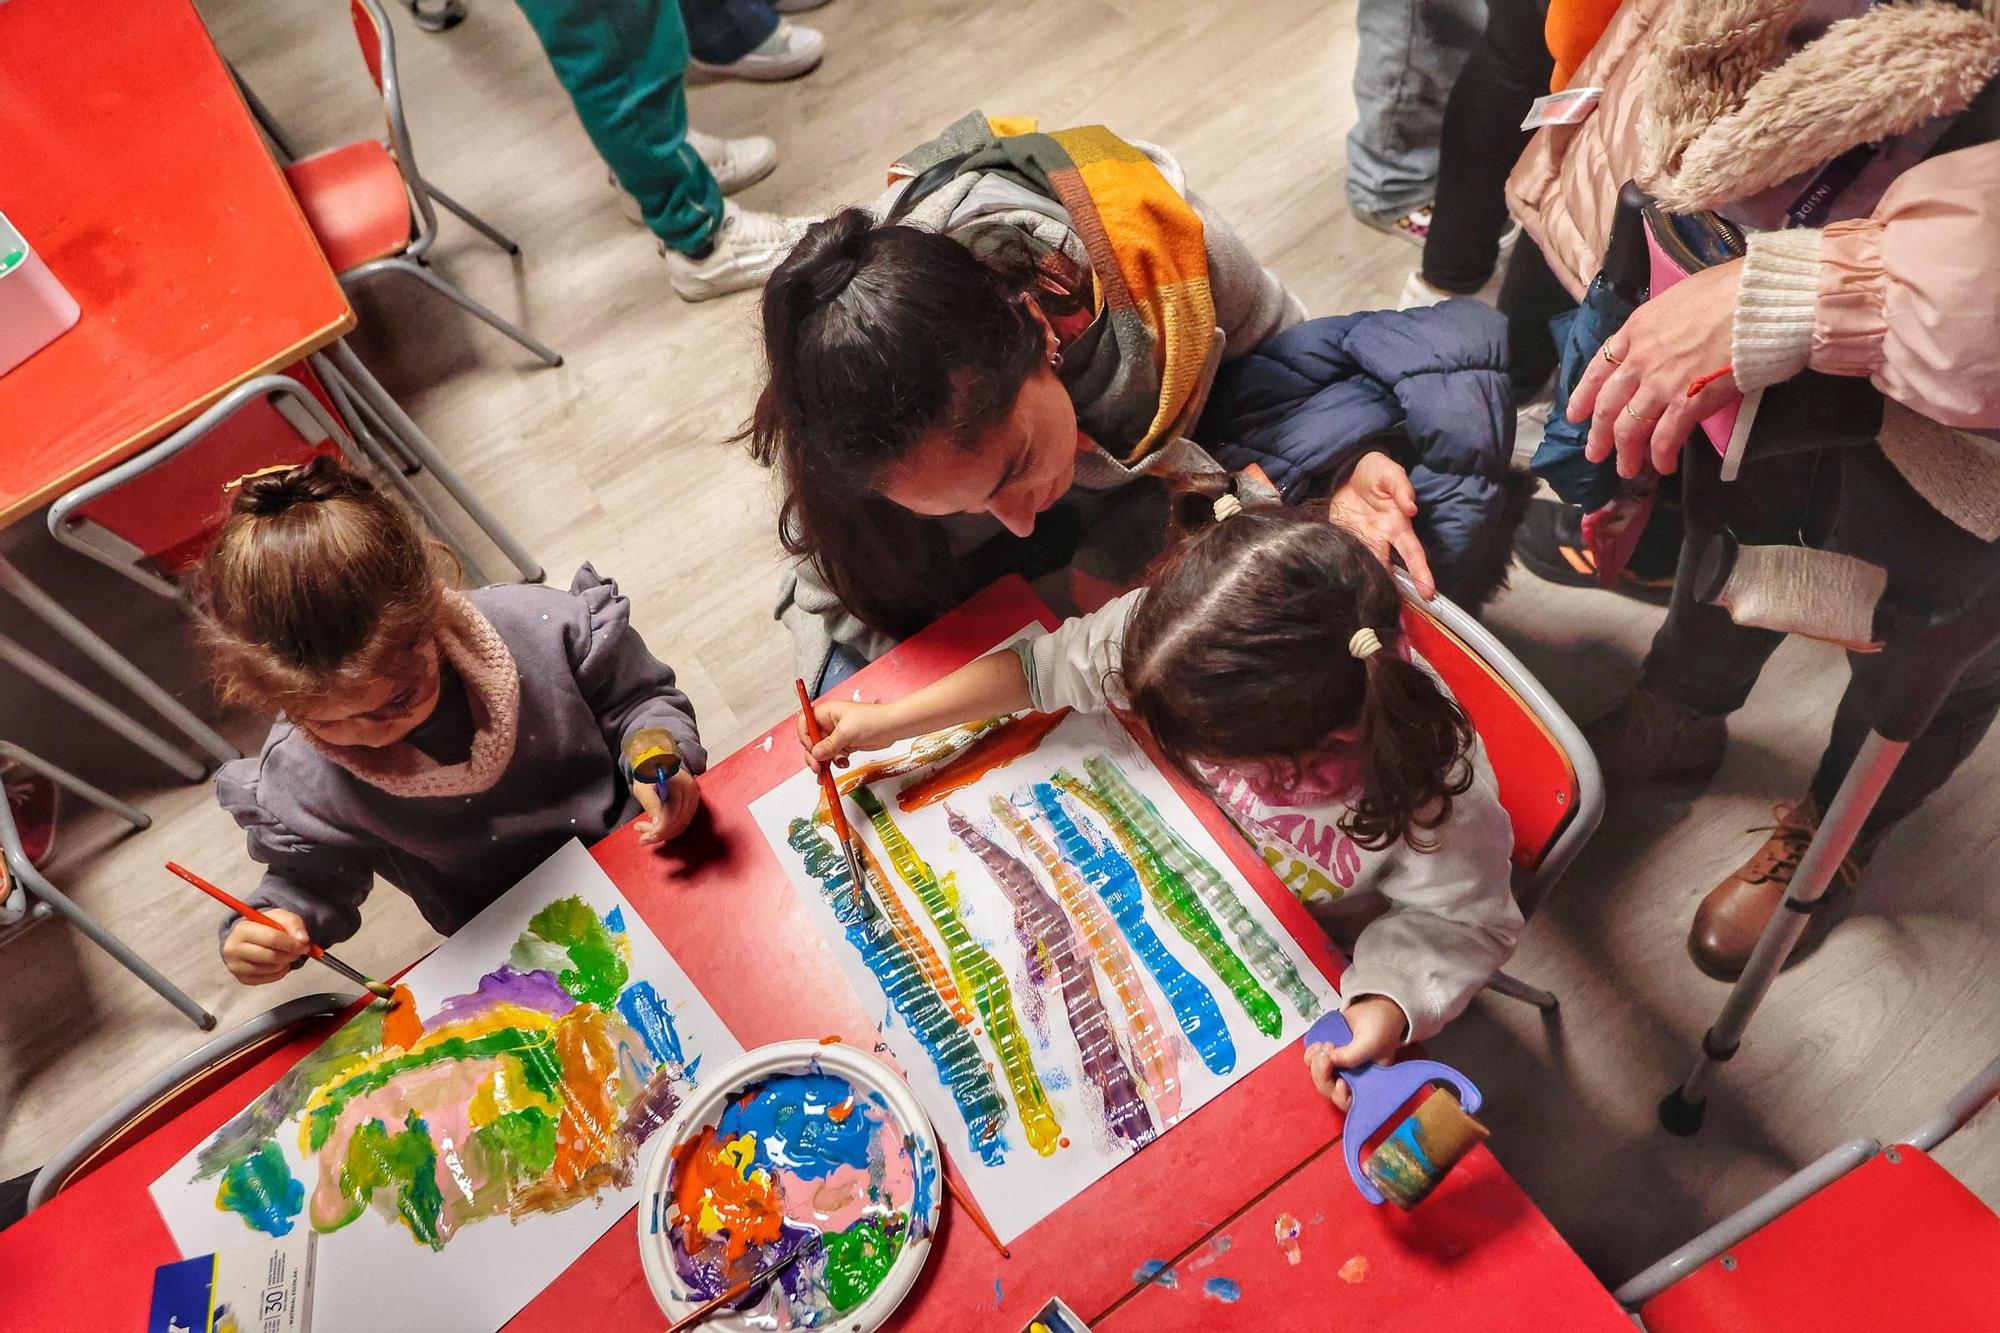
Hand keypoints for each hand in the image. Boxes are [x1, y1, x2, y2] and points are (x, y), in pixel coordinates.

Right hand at [222, 908, 311, 985]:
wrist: (250, 938)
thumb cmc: (265, 926)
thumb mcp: (279, 916)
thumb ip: (293, 923)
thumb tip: (303, 939)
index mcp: (242, 929)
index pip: (272, 938)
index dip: (291, 943)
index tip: (304, 944)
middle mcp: (234, 949)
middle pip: (271, 956)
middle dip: (291, 954)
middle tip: (300, 950)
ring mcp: (236, 966)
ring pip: (272, 969)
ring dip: (286, 962)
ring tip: (287, 953)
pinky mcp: (243, 978)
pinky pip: (270, 979)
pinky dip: (280, 971)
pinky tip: (279, 962)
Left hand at [633, 768, 700, 843]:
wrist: (657, 763)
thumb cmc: (648, 774)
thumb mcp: (643, 788)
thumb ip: (651, 804)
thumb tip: (658, 824)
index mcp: (677, 783)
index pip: (672, 812)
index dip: (660, 828)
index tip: (646, 837)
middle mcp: (689, 790)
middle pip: (678, 821)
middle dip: (659, 834)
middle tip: (642, 837)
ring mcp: (693, 797)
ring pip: (681, 825)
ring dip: (663, 833)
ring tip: (645, 830)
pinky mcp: (692, 804)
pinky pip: (683, 822)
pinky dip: (670, 829)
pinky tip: (656, 827)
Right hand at [795, 699, 901, 772]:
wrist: (893, 727)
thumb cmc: (873, 721)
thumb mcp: (846, 732)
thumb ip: (828, 745)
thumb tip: (815, 754)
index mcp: (826, 712)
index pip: (805, 723)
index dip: (805, 737)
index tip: (811, 750)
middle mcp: (830, 723)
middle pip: (812, 740)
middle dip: (813, 755)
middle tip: (818, 768)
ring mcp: (838, 734)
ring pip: (822, 751)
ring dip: (824, 762)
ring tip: (828, 771)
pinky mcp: (846, 744)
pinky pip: (834, 755)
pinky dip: (836, 762)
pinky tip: (844, 763)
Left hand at [1303, 995, 1407, 1110]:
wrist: (1375, 1004)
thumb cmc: (1381, 1025)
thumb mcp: (1370, 1042)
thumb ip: (1352, 1056)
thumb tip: (1329, 1061)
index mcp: (1369, 1082)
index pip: (1352, 1102)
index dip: (1342, 1098)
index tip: (1340, 1083)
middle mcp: (1354, 1079)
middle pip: (1330, 1090)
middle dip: (1323, 1075)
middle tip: (1326, 1056)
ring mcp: (1340, 1068)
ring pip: (1319, 1078)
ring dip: (1316, 1064)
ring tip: (1327, 1045)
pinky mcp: (1330, 1056)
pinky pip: (1313, 1063)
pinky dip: (1311, 1055)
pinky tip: (1319, 1044)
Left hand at [1329, 453, 1434, 598]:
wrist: (1346, 470)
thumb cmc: (1376, 472)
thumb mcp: (1389, 473)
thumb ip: (1400, 488)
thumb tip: (1410, 507)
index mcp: (1397, 526)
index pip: (1413, 553)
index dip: (1422, 573)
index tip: (1429, 593)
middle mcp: (1381, 539)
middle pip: (1390, 569)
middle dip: (1394, 591)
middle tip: (1392, 612)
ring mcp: (1361, 542)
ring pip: (1367, 568)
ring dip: (1368, 586)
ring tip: (1367, 607)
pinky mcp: (1342, 540)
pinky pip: (1344, 558)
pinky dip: (1344, 572)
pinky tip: (1340, 589)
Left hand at [1569, 259, 1742, 479]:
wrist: (1760, 301)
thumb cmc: (1731, 290)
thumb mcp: (1679, 298)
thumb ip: (1663, 325)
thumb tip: (1667, 339)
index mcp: (1636, 329)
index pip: (1599, 368)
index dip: (1584, 396)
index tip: (1575, 415)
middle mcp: (1640, 359)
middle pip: (1608, 405)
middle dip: (1599, 434)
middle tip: (1595, 453)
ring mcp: (1661, 383)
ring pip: (1629, 427)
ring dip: (1626, 453)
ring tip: (1627, 469)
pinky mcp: (1687, 403)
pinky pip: (1664, 438)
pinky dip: (1660, 456)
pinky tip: (1663, 465)